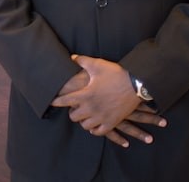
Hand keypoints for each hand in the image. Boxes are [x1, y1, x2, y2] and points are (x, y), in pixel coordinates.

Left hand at [51, 55, 165, 147]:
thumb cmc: (116, 73)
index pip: (65, 101)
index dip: (56, 101)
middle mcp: (91, 108)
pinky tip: (93, 124)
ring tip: (84, 115)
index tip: (51, 101)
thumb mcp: (97, 65)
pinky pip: (99, 132)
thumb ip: (82, 61)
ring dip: (83, 120)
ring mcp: (102, 117)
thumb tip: (72, 57)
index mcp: (85, 94)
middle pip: (74, 116)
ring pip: (85, 125)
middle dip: (72, 111)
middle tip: (74, 107)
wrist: (136, 84)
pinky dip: (94, 129)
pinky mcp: (112, 122)